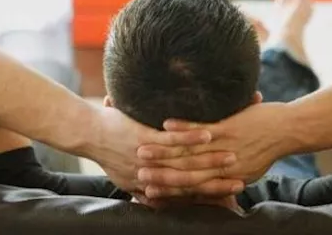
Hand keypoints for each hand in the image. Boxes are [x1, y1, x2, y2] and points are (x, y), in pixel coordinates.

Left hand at [85, 106, 239, 194]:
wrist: (87, 133)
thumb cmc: (108, 150)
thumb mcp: (126, 176)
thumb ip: (142, 188)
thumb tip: (156, 196)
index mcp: (150, 187)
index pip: (187, 195)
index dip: (212, 195)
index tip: (233, 192)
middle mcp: (153, 177)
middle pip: (193, 181)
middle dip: (220, 179)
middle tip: (244, 177)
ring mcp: (150, 157)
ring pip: (187, 161)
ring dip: (212, 159)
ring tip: (235, 156)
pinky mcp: (145, 138)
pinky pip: (172, 140)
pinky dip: (192, 137)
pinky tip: (210, 134)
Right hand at [136, 102, 290, 198]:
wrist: (289, 131)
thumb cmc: (268, 147)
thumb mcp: (248, 169)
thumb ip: (229, 178)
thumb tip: (216, 186)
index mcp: (226, 179)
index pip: (191, 191)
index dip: (167, 193)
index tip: (146, 194)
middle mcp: (223, 168)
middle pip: (184, 175)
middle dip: (157, 176)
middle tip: (135, 175)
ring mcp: (225, 149)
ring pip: (188, 155)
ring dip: (162, 152)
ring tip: (141, 151)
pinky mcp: (229, 131)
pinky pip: (202, 130)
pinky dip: (182, 128)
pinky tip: (164, 123)